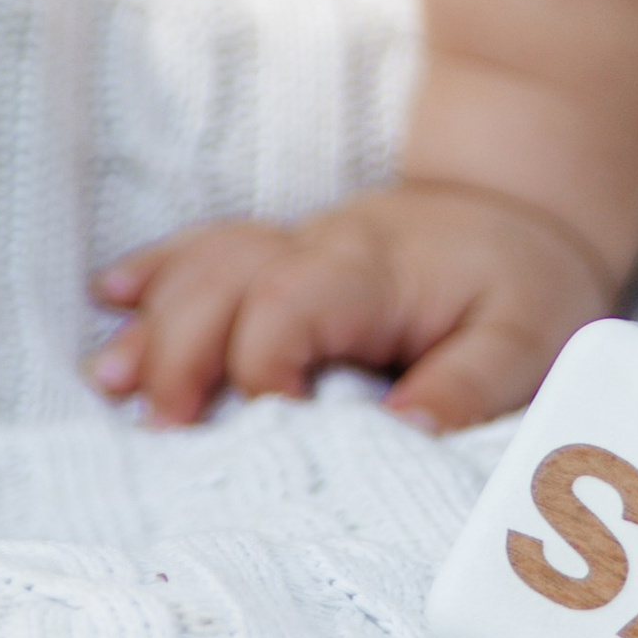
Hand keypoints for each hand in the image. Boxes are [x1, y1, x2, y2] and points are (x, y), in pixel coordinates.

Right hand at [85, 178, 616, 431]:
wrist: (526, 203)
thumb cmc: (526, 283)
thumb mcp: (527, 337)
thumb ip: (468, 385)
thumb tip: (400, 434)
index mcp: (375, 269)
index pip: (292, 305)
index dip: (265, 369)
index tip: (270, 430)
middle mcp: (323, 249)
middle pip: (229, 283)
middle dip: (185, 351)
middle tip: (164, 428)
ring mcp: (297, 248)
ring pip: (208, 265)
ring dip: (158, 319)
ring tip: (110, 378)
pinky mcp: (285, 258)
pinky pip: (211, 249)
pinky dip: (160, 270)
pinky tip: (110, 297)